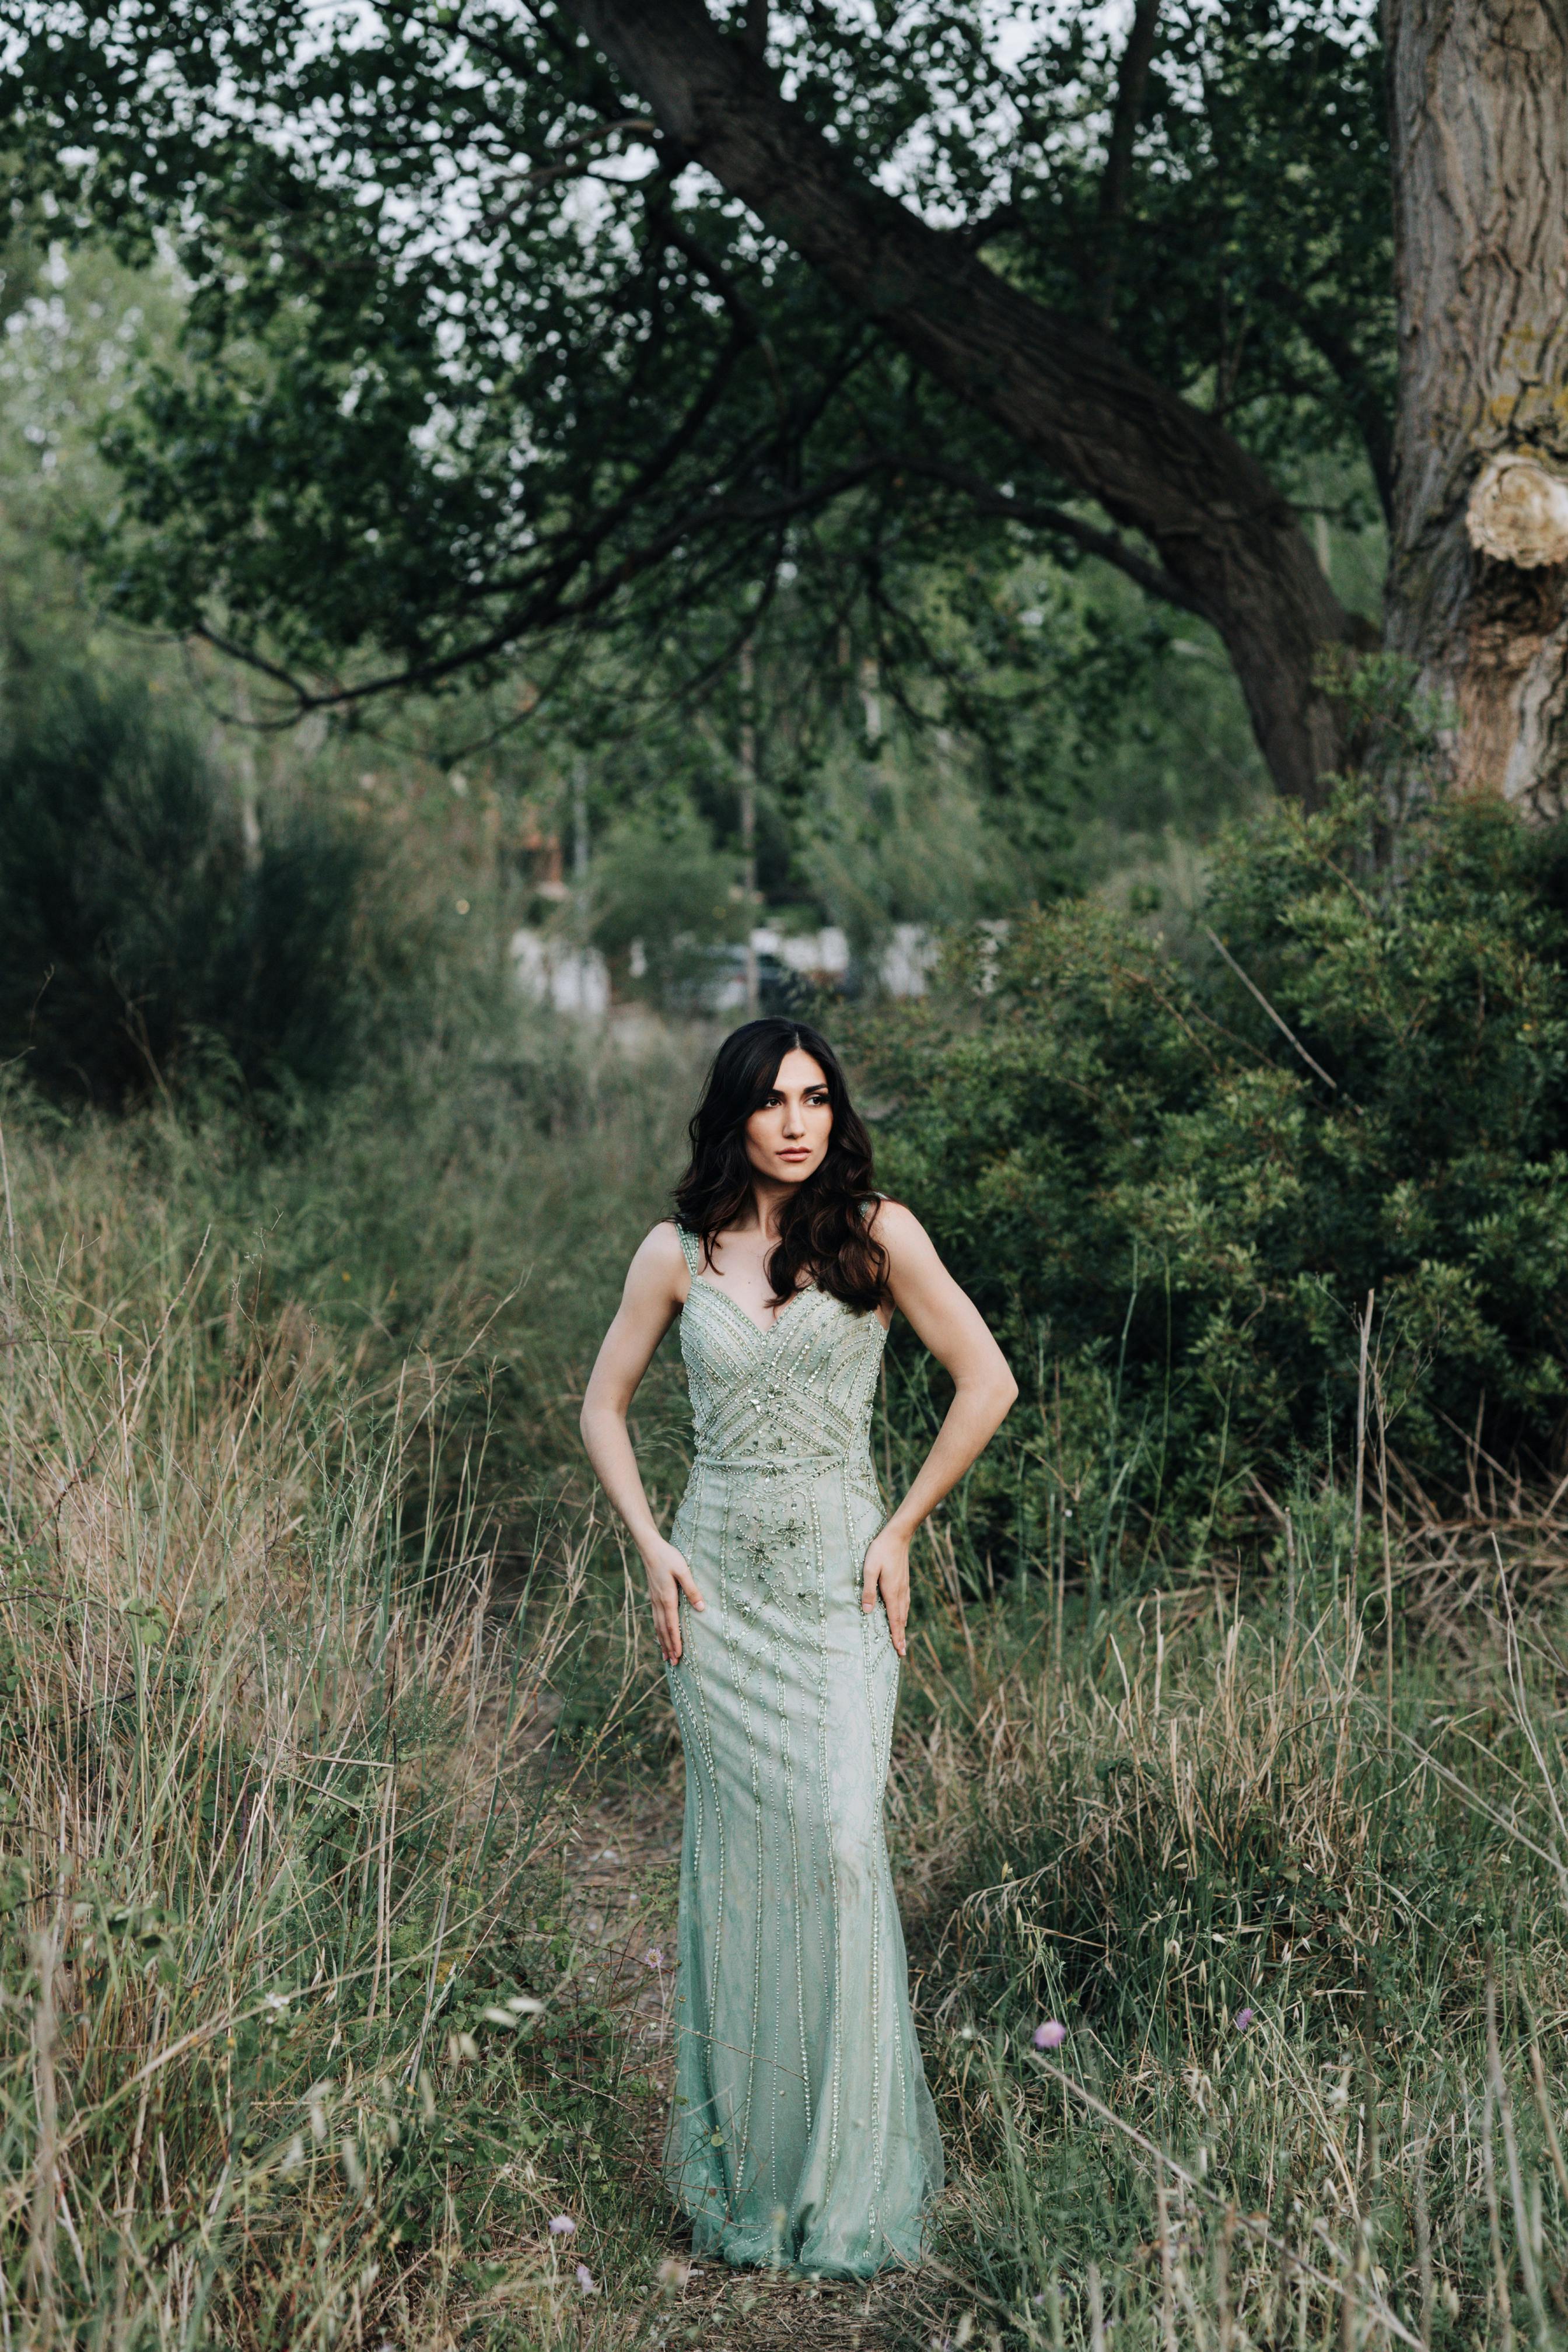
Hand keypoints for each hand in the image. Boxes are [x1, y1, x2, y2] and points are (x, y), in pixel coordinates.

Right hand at [643, 1535, 702, 1663]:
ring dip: (663, 1642)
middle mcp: (658, 1603)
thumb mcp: (683, 1570)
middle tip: (674, 1663)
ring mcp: (654, 1600)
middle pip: (664, 1630)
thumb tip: (701, 1608)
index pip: (672, 1625)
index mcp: (667, 1598)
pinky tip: (660, 1636)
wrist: (649, 1548)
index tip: (679, 1656)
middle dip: (669, 1647)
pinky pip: (655, 1619)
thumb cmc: (668, 1557)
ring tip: (666, 1657)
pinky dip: (658, 1631)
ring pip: (658, 1626)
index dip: (676, 1642)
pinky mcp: (653, 1597)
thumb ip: (692, 1589)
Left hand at [860, 1525, 910, 1658]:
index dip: (896, 1636)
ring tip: (902, 1639)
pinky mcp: (904, 1581)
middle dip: (901, 1636)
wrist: (898, 1536)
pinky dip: (904, 1615)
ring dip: (903, 1627)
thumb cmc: (880, 1551)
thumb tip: (868, 1612)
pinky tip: (903, 1615)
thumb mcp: (869, 1569)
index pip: (894, 1620)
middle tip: (902, 1652)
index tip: (899, 1651)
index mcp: (891, 1592)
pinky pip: (905, 1603)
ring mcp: (904, 1586)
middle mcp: (900, 1592)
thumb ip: (868, 1590)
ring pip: (904, 1612)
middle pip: (901, 1619)